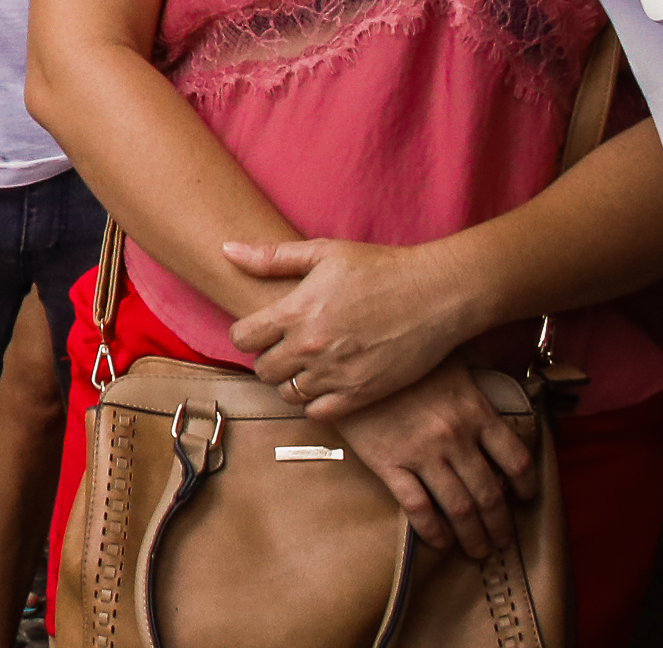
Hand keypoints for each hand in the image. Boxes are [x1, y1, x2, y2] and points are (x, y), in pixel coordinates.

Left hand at [226, 237, 474, 417]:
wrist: (436, 295)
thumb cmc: (379, 268)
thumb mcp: (323, 252)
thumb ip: (270, 257)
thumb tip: (226, 249)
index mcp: (295, 311)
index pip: (241, 338)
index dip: (247, 334)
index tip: (263, 329)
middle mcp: (310, 346)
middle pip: (261, 369)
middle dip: (268, 358)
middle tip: (287, 348)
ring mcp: (335, 373)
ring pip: (287, 393)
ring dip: (291, 381)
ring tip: (308, 365)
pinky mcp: (361, 393)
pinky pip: (318, 413)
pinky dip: (316, 402)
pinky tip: (327, 384)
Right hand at [331, 362, 538, 557]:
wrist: (346, 356)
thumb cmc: (401, 354)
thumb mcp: (451, 357)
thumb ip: (478, 376)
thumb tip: (505, 372)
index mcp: (475, 410)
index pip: (516, 459)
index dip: (527, 486)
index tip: (526, 499)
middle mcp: (455, 436)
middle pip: (490, 493)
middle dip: (500, 524)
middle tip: (502, 541)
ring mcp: (423, 452)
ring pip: (460, 508)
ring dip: (473, 536)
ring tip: (478, 550)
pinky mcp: (389, 463)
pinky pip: (418, 507)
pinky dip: (433, 531)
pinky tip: (440, 542)